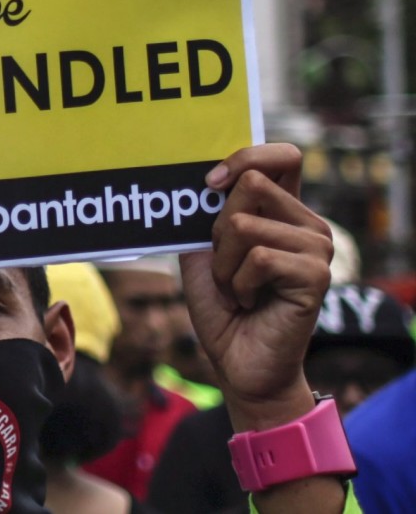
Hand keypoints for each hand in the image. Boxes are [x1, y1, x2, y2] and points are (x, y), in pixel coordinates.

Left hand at [180, 144, 332, 429]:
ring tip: (237, 290)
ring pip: (244, 225)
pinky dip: (237, 284)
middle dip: (218, 229)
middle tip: (228, 267)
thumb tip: (204, 179)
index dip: (246, 156)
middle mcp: (307, 223)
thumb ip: (207, 216)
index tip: (210, 183)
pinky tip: (248, 303)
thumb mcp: (204, 253)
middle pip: (252, 184)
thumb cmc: (222, 309)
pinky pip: (257, 258)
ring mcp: (317, 247)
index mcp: (284, 211)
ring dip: (224, 265)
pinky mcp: (316, 275)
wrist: (238, 364)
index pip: (282, 157)